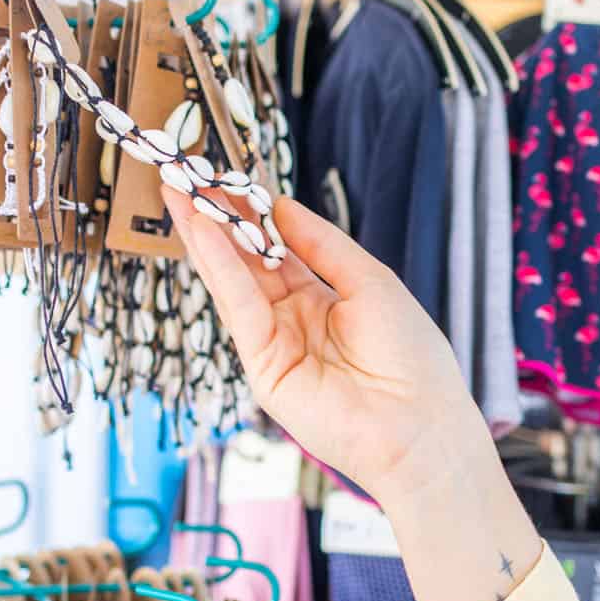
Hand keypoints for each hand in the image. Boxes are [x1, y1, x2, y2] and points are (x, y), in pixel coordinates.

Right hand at [166, 192, 481, 503]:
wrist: (420, 425)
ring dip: (205, 236)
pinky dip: (221, 268)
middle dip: (216, 219)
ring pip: (233, 281)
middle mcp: (293, 320)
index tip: (227, 175)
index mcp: (322, 299)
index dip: (251, 214)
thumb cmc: (411, 356)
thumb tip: (279, 206)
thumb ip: (321, 244)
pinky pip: (239, 308)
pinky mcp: (262, 368)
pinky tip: (204, 232)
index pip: (275, 249)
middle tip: (184, 175)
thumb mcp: (369, 280)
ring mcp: (274, 344)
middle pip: (246, 261)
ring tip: (179, 191)